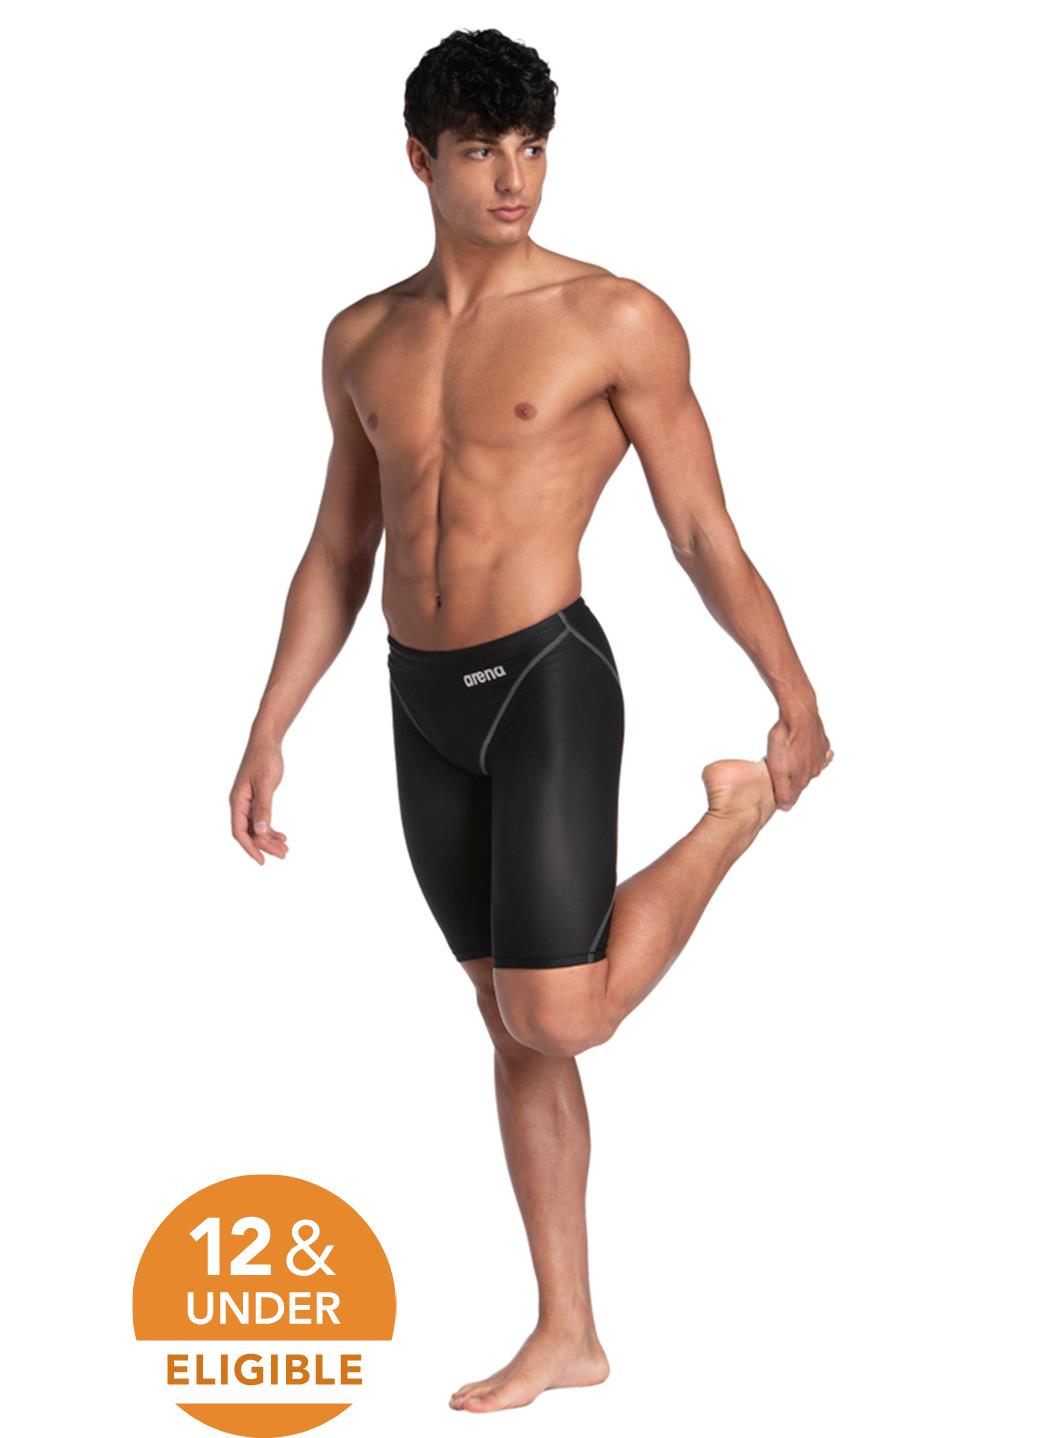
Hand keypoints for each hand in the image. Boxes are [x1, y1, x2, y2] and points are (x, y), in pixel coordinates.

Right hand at [229, 737, 288, 863]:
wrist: (266, 742)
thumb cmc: (264, 759)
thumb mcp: (266, 784)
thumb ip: (263, 807)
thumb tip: (260, 831)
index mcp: (237, 801)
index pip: (239, 832)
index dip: (250, 848)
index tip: (262, 861)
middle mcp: (240, 804)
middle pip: (249, 832)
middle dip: (265, 845)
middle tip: (284, 854)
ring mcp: (247, 802)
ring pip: (256, 827)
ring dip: (269, 839)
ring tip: (285, 848)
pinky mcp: (256, 799)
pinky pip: (260, 819)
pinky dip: (270, 829)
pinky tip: (282, 835)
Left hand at [766, 707, 833, 810]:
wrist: (798, 714)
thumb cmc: (786, 739)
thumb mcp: (777, 770)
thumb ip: (783, 790)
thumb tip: (786, 807)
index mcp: (802, 778)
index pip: (793, 794)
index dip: (783, 796)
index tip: (777, 796)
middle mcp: (814, 769)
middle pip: (802, 781)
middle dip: (792, 781)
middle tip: (782, 777)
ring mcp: (819, 755)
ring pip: (812, 767)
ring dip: (803, 768)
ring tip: (794, 765)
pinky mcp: (821, 742)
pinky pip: (820, 752)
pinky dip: (815, 754)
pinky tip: (809, 751)